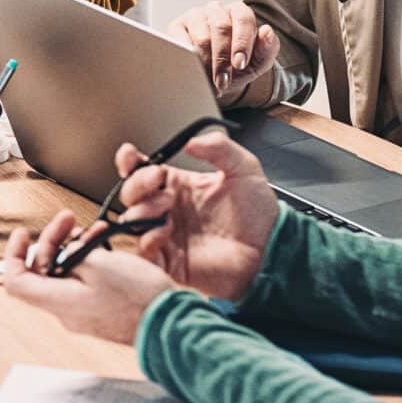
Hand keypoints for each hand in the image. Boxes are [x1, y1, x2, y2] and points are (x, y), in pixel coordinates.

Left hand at [0, 216, 174, 343]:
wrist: (171, 324)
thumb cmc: (140, 299)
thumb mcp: (100, 263)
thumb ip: (74, 253)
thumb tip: (68, 250)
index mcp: (58, 301)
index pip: (16, 280)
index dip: (14, 254)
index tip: (23, 234)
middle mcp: (66, 311)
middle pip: (42, 271)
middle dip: (53, 241)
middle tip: (68, 220)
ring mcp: (84, 313)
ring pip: (65, 274)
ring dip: (75, 248)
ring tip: (94, 231)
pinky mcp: (100, 311)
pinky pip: (84, 283)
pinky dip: (89, 262)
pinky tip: (104, 247)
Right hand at [105, 128, 277, 302]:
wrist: (271, 250)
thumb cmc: (260, 215)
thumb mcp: (244, 169)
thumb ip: (219, 148)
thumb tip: (191, 140)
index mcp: (178, 186)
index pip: (142, 171)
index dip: (129, 161)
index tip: (131, 155)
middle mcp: (167, 210)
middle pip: (131, 194)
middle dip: (137, 183)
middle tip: (157, 180)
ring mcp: (167, 236)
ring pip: (131, 221)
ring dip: (141, 209)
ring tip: (165, 206)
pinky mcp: (170, 262)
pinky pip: (144, 252)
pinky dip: (147, 239)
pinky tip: (164, 230)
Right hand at [168, 2, 279, 103]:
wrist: (217, 76)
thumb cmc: (238, 65)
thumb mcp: (259, 61)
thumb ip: (268, 47)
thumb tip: (267, 31)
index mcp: (239, 12)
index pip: (243, 19)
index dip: (242, 42)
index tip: (239, 64)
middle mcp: (217, 10)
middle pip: (221, 28)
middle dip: (223, 58)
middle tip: (223, 80)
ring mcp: (196, 17)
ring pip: (201, 36)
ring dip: (206, 63)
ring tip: (209, 80)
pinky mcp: (177, 27)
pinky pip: (180, 41)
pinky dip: (188, 59)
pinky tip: (193, 71)